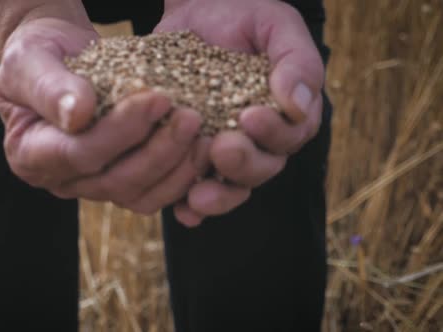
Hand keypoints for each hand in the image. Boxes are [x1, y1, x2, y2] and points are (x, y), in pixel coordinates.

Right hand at [0, 17, 208, 213]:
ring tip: (205, 135)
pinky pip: (155, 191)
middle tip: (191, 117)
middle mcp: (62, 180)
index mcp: (30, 155)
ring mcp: (93, 185)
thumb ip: (49, 87)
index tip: (157, 97)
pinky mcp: (122, 181)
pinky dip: (182, 175)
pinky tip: (204, 148)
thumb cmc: (37, 55)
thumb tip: (78, 114)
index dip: (120, 131)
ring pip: (140, 195)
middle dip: (158, 151)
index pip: (79, 153)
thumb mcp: (30, 59)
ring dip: (177, 169)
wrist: (57, 58)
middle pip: (115, 181)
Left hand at [156, 0, 324, 225]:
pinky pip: (193, 186)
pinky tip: (181, 210)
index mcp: (286, 115)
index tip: (250, 116)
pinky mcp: (190, 153)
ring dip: (216, 197)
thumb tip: (298, 104)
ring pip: (229, 186)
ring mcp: (224, 149)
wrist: (198, 12)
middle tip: (221, 149)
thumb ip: (296, 61)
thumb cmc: (245, 16)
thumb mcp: (277, 26)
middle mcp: (258, 140)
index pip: (289, 138)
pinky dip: (189, 205)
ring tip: (197, 197)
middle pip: (260, 169)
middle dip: (242, 165)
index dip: (273, 134)